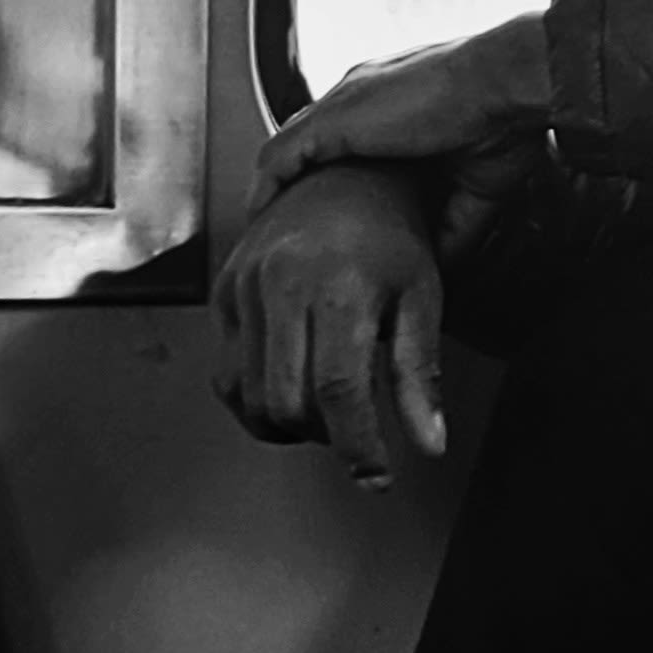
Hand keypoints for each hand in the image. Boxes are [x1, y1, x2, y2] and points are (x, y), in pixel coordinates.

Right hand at [212, 164, 452, 479]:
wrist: (344, 175)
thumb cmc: (391, 234)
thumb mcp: (422, 300)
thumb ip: (420, 376)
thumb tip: (429, 442)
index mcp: (338, 285)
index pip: (339, 391)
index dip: (357, 447)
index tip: (376, 477)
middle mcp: (281, 283)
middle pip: (287, 400)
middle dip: (321, 435)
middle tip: (350, 431)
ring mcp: (244, 286)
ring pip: (248, 395)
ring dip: (284, 423)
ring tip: (322, 410)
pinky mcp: (222, 291)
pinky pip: (225, 372)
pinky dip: (252, 400)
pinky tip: (287, 391)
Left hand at [251, 11, 549, 212]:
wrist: (506, 82)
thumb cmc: (506, 123)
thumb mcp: (475, 188)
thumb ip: (451, 227)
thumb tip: (434, 269)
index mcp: (394, 100)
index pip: (347, 137)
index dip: (335, 175)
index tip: (332, 213)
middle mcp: (360, 94)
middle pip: (309, 140)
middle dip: (298, 183)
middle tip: (293, 227)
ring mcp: (343, 104)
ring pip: (287, 148)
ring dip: (275, 189)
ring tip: (268, 229)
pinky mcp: (332, 121)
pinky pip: (277, 158)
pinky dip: (266, 188)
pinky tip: (260, 218)